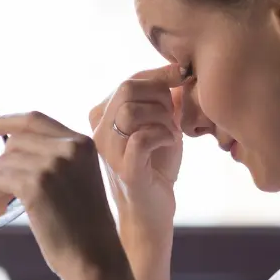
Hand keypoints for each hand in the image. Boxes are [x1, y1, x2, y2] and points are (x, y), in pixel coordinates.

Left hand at [0, 112, 121, 279]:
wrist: (95, 258)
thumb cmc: (85, 228)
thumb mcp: (79, 180)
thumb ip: (55, 159)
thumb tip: (10, 150)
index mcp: (83, 143)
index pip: (34, 120)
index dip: (5, 121)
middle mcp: (69, 148)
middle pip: (15, 142)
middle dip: (4, 166)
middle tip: (6, 193)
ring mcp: (53, 165)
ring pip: (3, 162)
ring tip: (4, 207)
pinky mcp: (36, 185)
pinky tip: (0, 212)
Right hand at [89, 65, 184, 241]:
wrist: (152, 210)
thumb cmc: (156, 165)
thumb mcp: (160, 123)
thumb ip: (163, 96)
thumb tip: (177, 68)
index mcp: (102, 116)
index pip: (129, 80)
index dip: (159, 75)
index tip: (181, 78)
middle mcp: (98, 131)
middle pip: (127, 89)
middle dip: (160, 97)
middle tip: (173, 116)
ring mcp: (109, 151)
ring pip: (131, 111)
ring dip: (162, 118)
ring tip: (171, 133)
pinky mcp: (125, 170)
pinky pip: (142, 138)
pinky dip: (163, 136)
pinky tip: (169, 144)